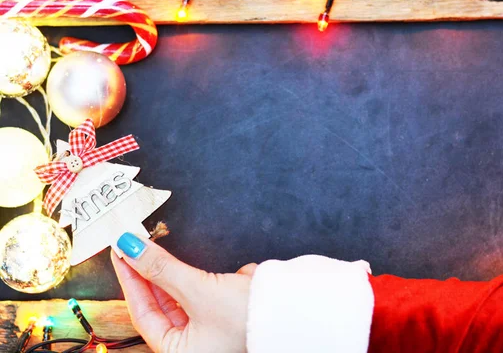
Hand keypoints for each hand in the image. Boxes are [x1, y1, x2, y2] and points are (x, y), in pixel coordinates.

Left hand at [111, 233, 254, 352]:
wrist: (297, 313)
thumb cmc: (251, 318)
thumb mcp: (199, 291)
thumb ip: (162, 269)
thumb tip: (132, 249)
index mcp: (179, 351)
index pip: (143, 312)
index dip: (131, 279)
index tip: (122, 252)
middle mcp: (193, 344)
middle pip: (162, 304)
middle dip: (154, 273)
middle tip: (139, 244)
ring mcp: (210, 330)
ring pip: (184, 296)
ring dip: (179, 274)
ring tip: (166, 249)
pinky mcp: (226, 314)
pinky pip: (206, 292)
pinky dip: (208, 279)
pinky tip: (225, 275)